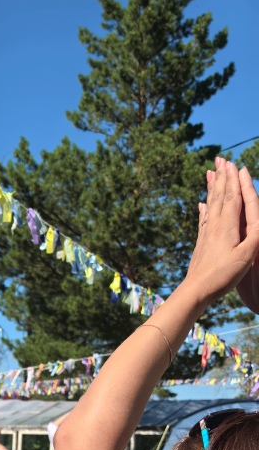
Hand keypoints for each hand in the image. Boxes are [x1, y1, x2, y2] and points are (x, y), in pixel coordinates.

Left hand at [187, 160, 258, 305]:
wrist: (196, 290)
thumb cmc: (223, 275)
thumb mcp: (247, 255)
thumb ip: (255, 234)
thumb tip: (258, 216)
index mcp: (228, 225)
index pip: (233, 196)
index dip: (234, 180)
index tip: (233, 163)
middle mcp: (215, 225)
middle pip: (220, 195)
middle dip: (221, 177)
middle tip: (219, 159)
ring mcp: (206, 233)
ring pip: (210, 204)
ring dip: (212, 188)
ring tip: (210, 173)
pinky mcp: (201, 242)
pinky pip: (203, 220)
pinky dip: (204, 209)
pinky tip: (201, 204)